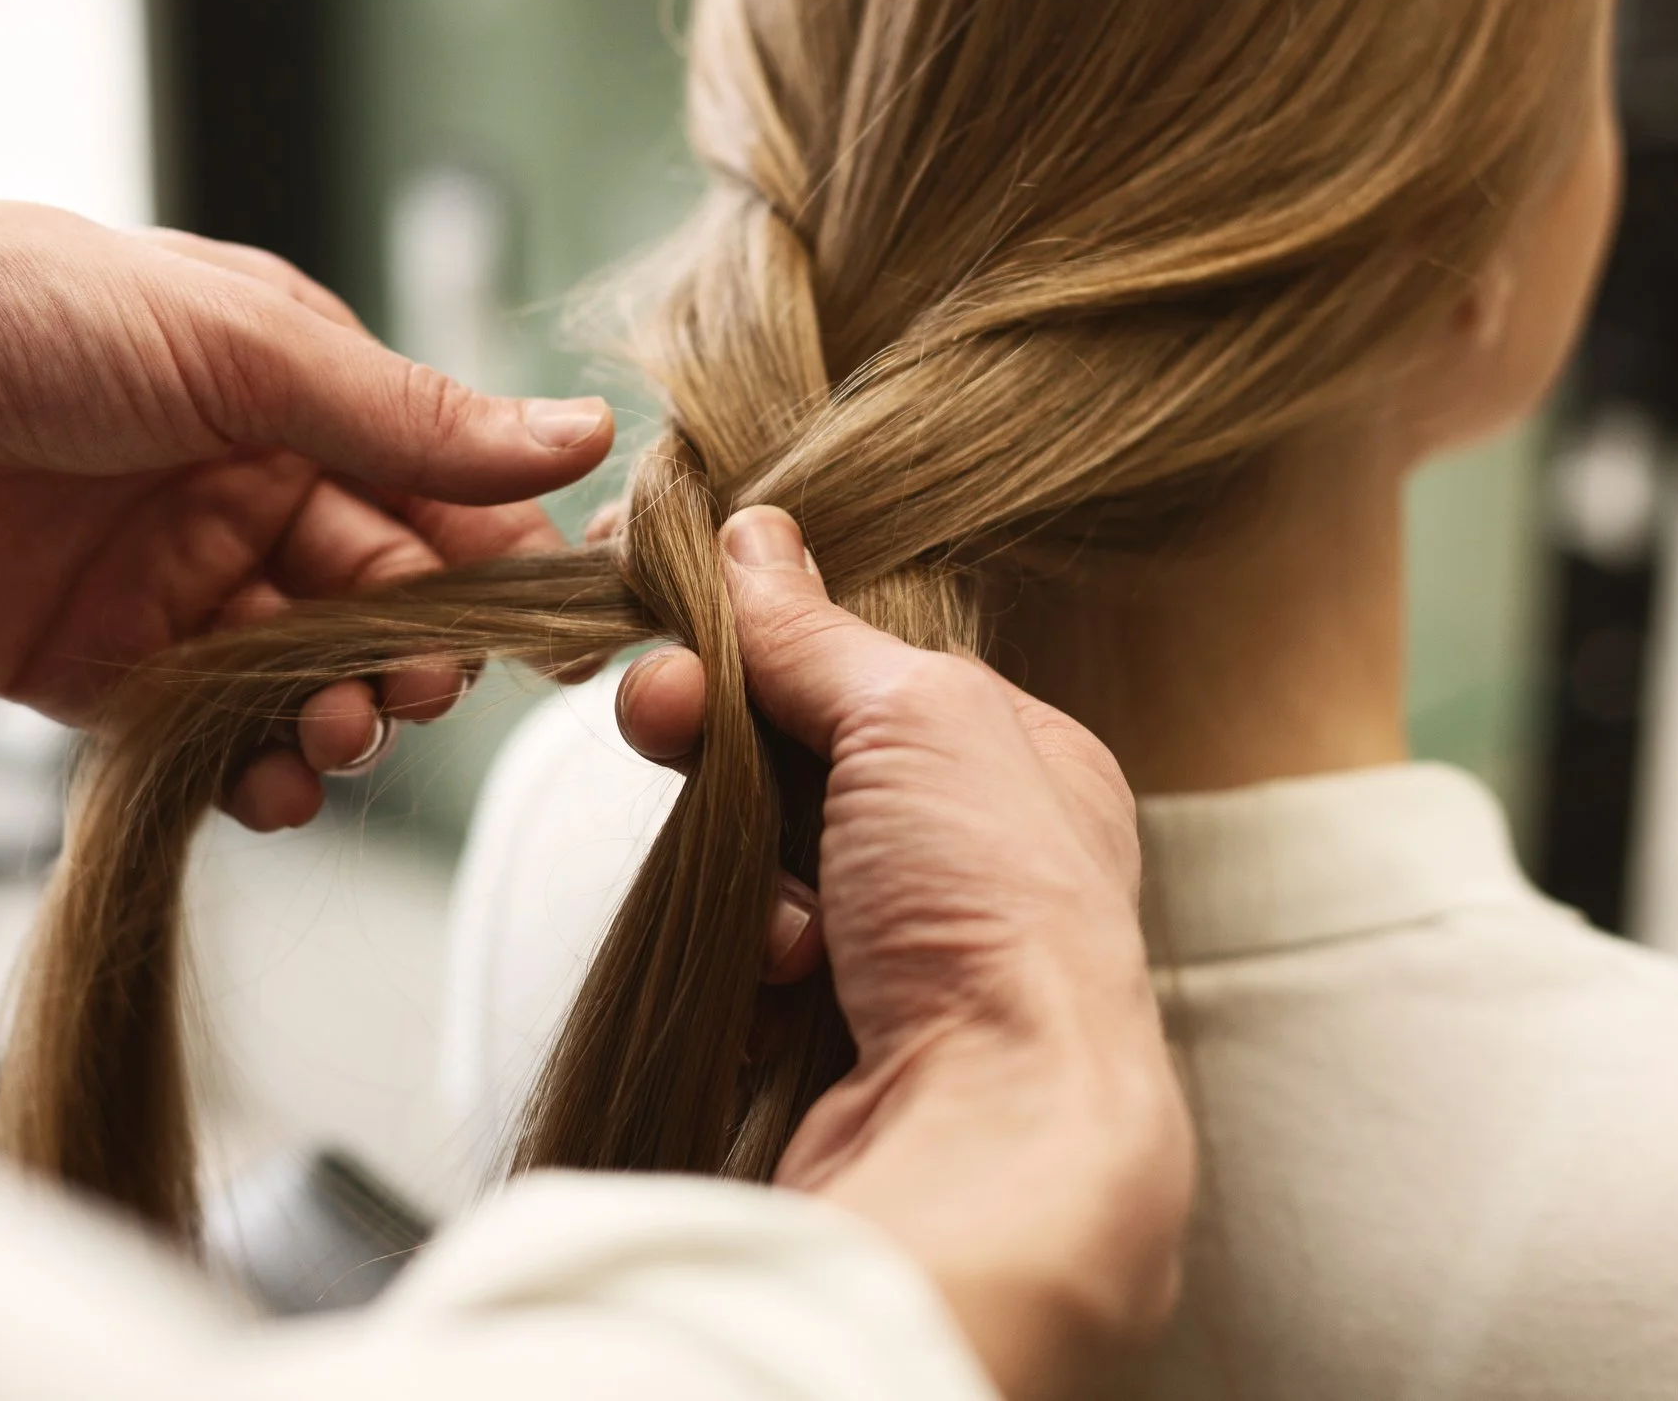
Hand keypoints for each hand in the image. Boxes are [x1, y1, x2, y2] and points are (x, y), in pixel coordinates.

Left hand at [0, 139, 613, 827]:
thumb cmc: (11, 311)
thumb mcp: (242, 347)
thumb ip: (409, 418)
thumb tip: (575, 435)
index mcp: (295, 398)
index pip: (440, 490)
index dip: (507, 556)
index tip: (566, 622)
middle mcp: (247, 493)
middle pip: (385, 597)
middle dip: (423, 647)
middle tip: (430, 678)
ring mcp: (175, 586)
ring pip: (307, 675)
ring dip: (347, 712)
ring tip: (344, 725)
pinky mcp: (97, 672)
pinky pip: (207, 738)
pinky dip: (257, 771)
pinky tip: (280, 782)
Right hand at [619, 509, 1194, 1400]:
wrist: (993, 1141)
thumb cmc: (995, 913)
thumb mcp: (916, 718)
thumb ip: (819, 634)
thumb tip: (754, 536)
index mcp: (1020, 763)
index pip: (864, 668)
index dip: (766, 637)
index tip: (668, 603)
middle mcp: (976, 858)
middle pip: (799, 761)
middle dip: (719, 734)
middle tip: (657, 715)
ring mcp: (908, 959)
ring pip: (761, 865)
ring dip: (742, 870)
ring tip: (776, 914)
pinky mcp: (839, 1045)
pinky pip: (745, 969)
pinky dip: (745, 967)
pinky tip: (781, 988)